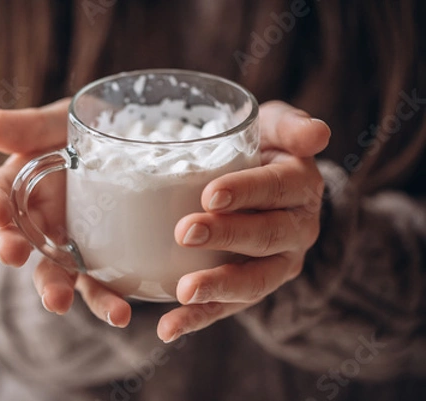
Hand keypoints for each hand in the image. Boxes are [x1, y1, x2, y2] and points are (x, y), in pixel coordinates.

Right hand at [0, 99, 132, 327]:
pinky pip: (100, 285)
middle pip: (18, 240)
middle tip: (11, 254)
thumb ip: (27, 127)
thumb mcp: (62, 122)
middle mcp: (41, 218)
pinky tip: (120, 312)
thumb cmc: (93, 127)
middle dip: (10, 248)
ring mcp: (70, 242)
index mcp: (24, 184)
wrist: (138, 140)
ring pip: (56, 273)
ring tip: (59, 304)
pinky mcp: (102, 261)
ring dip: (54, 290)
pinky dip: (107, 302)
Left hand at [156, 101, 330, 341]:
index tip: (210, 195)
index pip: (277, 189)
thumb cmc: (261, 149)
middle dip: (226, 236)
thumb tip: (319, 134)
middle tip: (185, 232)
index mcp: (301, 187)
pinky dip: (199, 319)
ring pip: (253, 282)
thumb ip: (291, 126)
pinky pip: (227, 308)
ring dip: (218, 287)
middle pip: (266, 236)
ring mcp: (277, 265)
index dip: (246, 193)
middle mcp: (297, 230)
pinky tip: (169, 328)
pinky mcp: (252, 288)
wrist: (265, 188)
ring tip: (183, 291)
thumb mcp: (275, 127)